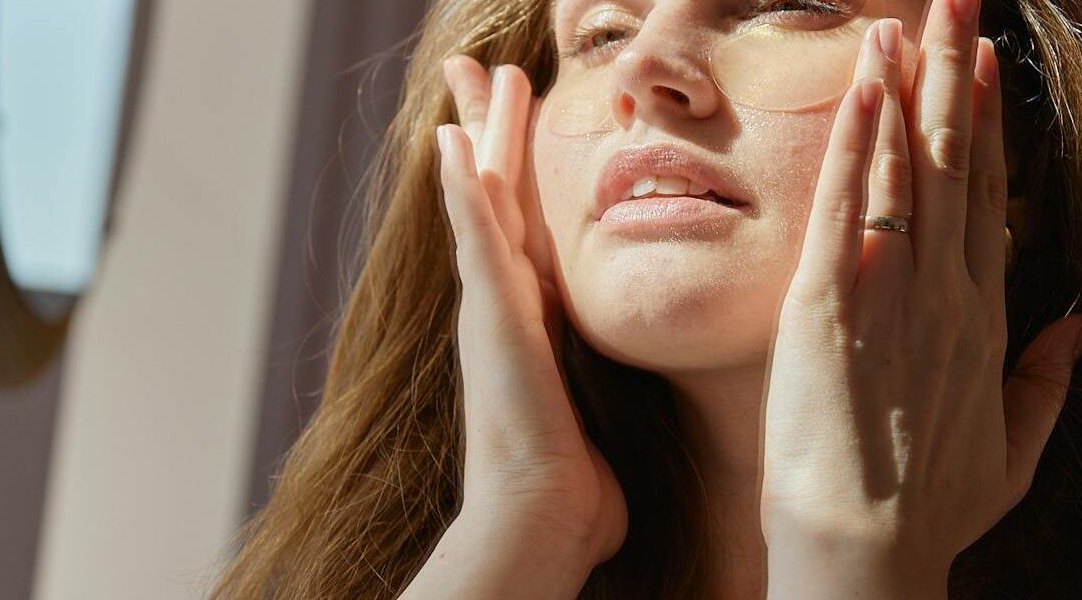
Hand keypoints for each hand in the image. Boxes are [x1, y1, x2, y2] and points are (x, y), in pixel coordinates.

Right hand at [433, 57, 624, 565]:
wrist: (541, 518)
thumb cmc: (573, 491)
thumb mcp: (596, 420)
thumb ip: (599, 401)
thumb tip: (630, 424)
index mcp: (532, 321)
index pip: (526, 227)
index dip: (519, 174)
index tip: (520, 127)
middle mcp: (503, 304)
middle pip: (497, 197)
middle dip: (491, 132)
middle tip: (484, 72)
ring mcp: (490, 306)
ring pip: (484, 198)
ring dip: (483, 135)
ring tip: (481, 76)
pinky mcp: (489, 314)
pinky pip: (473, 234)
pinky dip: (459, 186)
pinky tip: (451, 138)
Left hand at [759, 3, 1081, 597]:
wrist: (865, 551)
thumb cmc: (929, 512)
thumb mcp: (1011, 450)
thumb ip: (1045, 381)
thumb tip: (1077, 325)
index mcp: (981, 320)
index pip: (986, 201)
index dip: (984, 128)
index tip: (982, 68)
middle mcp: (944, 292)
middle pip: (952, 164)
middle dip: (954, 77)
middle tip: (957, 4)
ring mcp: (889, 293)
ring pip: (904, 168)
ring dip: (907, 87)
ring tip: (907, 18)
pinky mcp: (828, 305)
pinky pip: (846, 206)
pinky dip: (857, 140)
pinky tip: (866, 83)